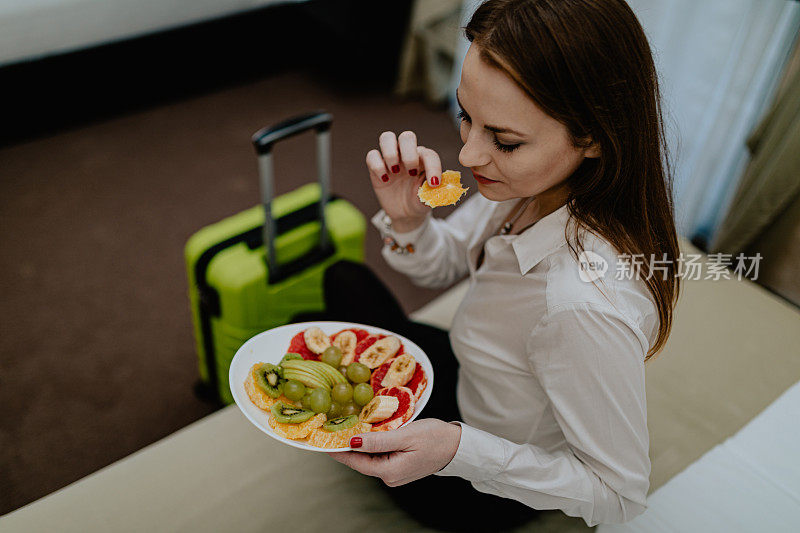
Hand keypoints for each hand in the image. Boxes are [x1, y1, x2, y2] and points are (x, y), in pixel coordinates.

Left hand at [327, 419, 460, 485]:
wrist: (458, 446)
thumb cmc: (436, 438)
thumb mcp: (405, 435)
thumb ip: (378, 441)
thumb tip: (353, 442)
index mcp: (390, 471)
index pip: (356, 461)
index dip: (337, 450)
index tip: (320, 442)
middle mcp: (390, 477)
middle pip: (361, 461)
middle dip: (346, 446)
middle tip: (330, 430)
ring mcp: (395, 473)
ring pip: (369, 458)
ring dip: (358, 445)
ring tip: (343, 429)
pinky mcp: (400, 467)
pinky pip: (379, 456)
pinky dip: (371, 445)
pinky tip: (365, 434)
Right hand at [365, 131, 442, 232]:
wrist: (405, 213)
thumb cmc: (419, 201)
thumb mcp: (430, 199)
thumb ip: (435, 191)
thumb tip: (439, 186)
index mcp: (424, 160)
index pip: (429, 154)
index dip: (433, 167)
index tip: (433, 184)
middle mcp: (407, 154)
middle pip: (407, 137)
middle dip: (409, 153)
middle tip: (411, 172)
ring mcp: (391, 159)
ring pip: (387, 137)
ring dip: (391, 153)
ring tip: (395, 171)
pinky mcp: (375, 167)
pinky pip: (372, 155)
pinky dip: (377, 165)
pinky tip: (385, 179)